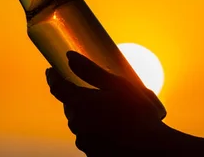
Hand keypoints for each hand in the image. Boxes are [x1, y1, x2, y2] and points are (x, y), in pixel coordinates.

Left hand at [46, 51, 165, 155]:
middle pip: (70, 106)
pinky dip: (96, 131)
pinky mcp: (92, 154)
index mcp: (79, 104)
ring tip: (110, 111)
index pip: (57, 87)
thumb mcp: (116, 85)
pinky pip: (89, 138)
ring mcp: (84, 141)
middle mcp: (77, 124)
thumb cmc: (137, 113)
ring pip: (80, 123)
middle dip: (76, 97)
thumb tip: (69, 56)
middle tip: (93, 91)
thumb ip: (90, 71)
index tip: (51, 71)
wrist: (152, 149)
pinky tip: (113, 129)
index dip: (53, 77)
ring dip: (88, 115)